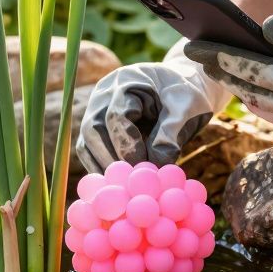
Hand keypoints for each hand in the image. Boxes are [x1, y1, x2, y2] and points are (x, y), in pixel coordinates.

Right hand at [76, 41, 230, 171]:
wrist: (182, 85)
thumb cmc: (185, 94)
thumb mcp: (185, 108)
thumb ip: (170, 134)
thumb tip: (155, 164)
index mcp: (125, 82)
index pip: (116, 117)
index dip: (127, 145)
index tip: (143, 167)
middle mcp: (104, 95)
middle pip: (92, 129)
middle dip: (109, 159)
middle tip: (128, 184)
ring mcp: (96, 111)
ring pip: (87, 142)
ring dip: (102, 168)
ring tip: (123, 189)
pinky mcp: (98, 128)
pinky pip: (91, 151)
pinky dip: (102, 168)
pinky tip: (119, 185)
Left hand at [184, 14, 272, 148]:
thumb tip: (265, 28)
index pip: (259, 75)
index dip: (226, 59)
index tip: (199, 47)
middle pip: (255, 95)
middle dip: (226, 73)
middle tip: (199, 53)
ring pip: (267, 111)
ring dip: (244, 89)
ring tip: (220, 66)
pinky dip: (267, 101)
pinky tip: (252, 84)